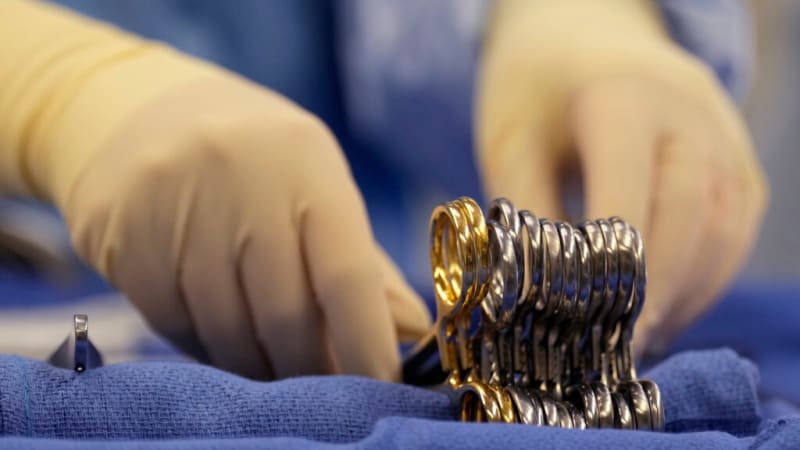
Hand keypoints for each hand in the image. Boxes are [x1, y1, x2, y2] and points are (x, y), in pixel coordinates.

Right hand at [56, 72, 430, 379]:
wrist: (142, 108)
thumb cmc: (256, 159)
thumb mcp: (316, 186)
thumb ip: (364, 261)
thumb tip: (409, 328)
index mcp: (305, 162)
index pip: (346, 273)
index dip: (367, 342)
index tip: (382, 386)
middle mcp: (240, 177)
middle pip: (284, 315)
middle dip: (311, 368)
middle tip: (324, 388)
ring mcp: (173, 204)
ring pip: (226, 329)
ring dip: (258, 366)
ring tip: (275, 368)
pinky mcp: (122, 235)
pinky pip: (174, 325)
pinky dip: (207, 349)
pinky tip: (224, 342)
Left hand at [475, 1, 767, 352]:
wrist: (580, 35)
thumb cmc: (536, 90)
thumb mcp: (511, 144)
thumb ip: (527, 218)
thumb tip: (539, 300)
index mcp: (622, 98)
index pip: (630, 196)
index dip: (613, 272)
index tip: (590, 330)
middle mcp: (690, 113)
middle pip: (689, 218)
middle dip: (653, 291)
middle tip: (615, 347)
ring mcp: (724, 134)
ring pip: (723, 231)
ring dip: (684, 292)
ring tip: (639, 336)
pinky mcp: (738, 159)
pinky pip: (735, 229)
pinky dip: (705, 276)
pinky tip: (665, 306)